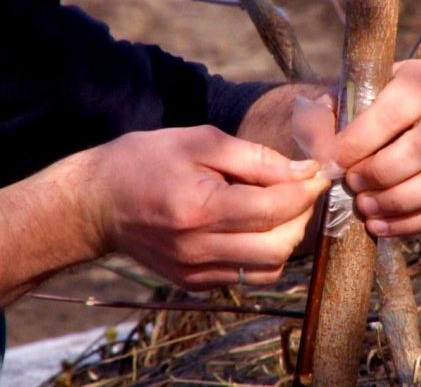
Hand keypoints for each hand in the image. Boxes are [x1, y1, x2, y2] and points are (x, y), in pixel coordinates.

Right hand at [94, 126, 328, 288]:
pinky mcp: (195, 283)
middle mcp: (198, 249)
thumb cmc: (146, 161)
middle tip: (301, 188)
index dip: (306, 190)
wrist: (98, 203)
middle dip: (303, 214)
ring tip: (281, 207)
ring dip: (288, 237)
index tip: (319, 172)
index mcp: (198, 208)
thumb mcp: (200, 142)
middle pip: (280, 245)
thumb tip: (304, 171)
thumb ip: (256, 158)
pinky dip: (266, 252)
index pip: (274, 208)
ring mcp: (196, 272)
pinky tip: (257, 227)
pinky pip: (249, 275)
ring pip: (270, 267)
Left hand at [334, 59, 420, 235]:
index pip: (393, 113)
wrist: (401, 117)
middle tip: (352, 184)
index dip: (359, 142)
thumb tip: (321, 149)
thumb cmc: (366, 106)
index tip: (331, 163)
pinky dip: (411, 223)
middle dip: (382, 173)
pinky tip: (379, 226)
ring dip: (399, 202)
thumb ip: (326, 116)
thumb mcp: (344, 97)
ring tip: (365, 209)